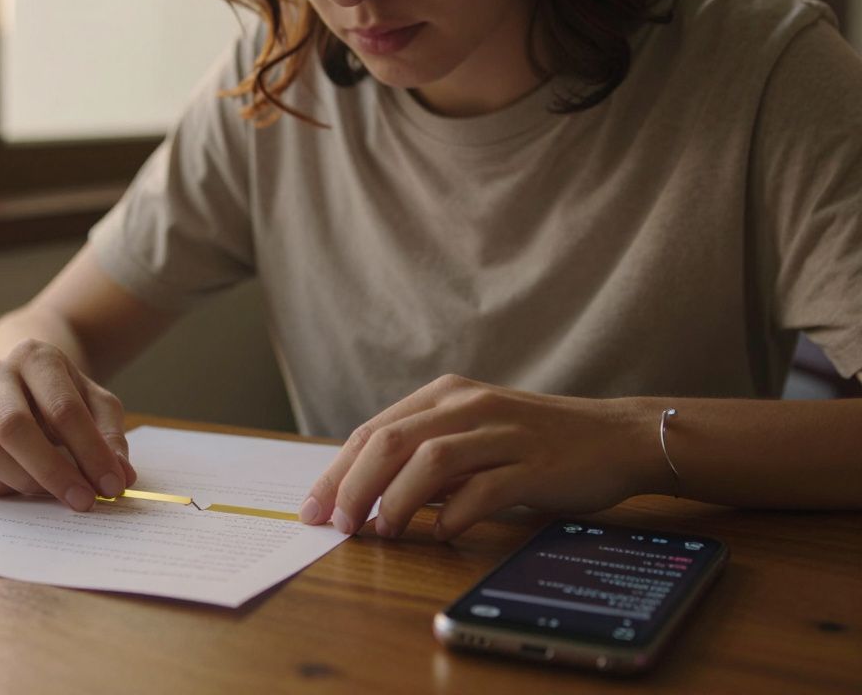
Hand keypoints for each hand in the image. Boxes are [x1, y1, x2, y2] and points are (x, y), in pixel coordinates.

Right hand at [0, 339, 136, 510]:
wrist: (27, 380)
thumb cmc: (67, 395)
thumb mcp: (99, 405)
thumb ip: (111, 437)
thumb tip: (121, 476)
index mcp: (37, 358)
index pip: (63, 409)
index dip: (90, 452)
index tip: (112, 486)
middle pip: (13, 427)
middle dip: (53, 471)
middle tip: (84, 501)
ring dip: (23, 480)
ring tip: (54, 493)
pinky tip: (26, 488)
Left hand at [298, 374, 662, 539]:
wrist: (615, 436)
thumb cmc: (533, 443)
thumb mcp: (470, 438)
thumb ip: (422, 459)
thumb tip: (364, 496)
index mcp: (444, 395)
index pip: (373, 430)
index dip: (337, 471)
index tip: (313, 509)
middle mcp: (468, 405)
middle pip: (391, 441)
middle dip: (353, 486)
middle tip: (336, 525)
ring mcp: (501, 432)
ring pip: (430, 460)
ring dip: (396, 500)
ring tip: (381, 531)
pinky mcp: (534, 463)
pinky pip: (484, 488)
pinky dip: (455, 513)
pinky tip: (442, 533)